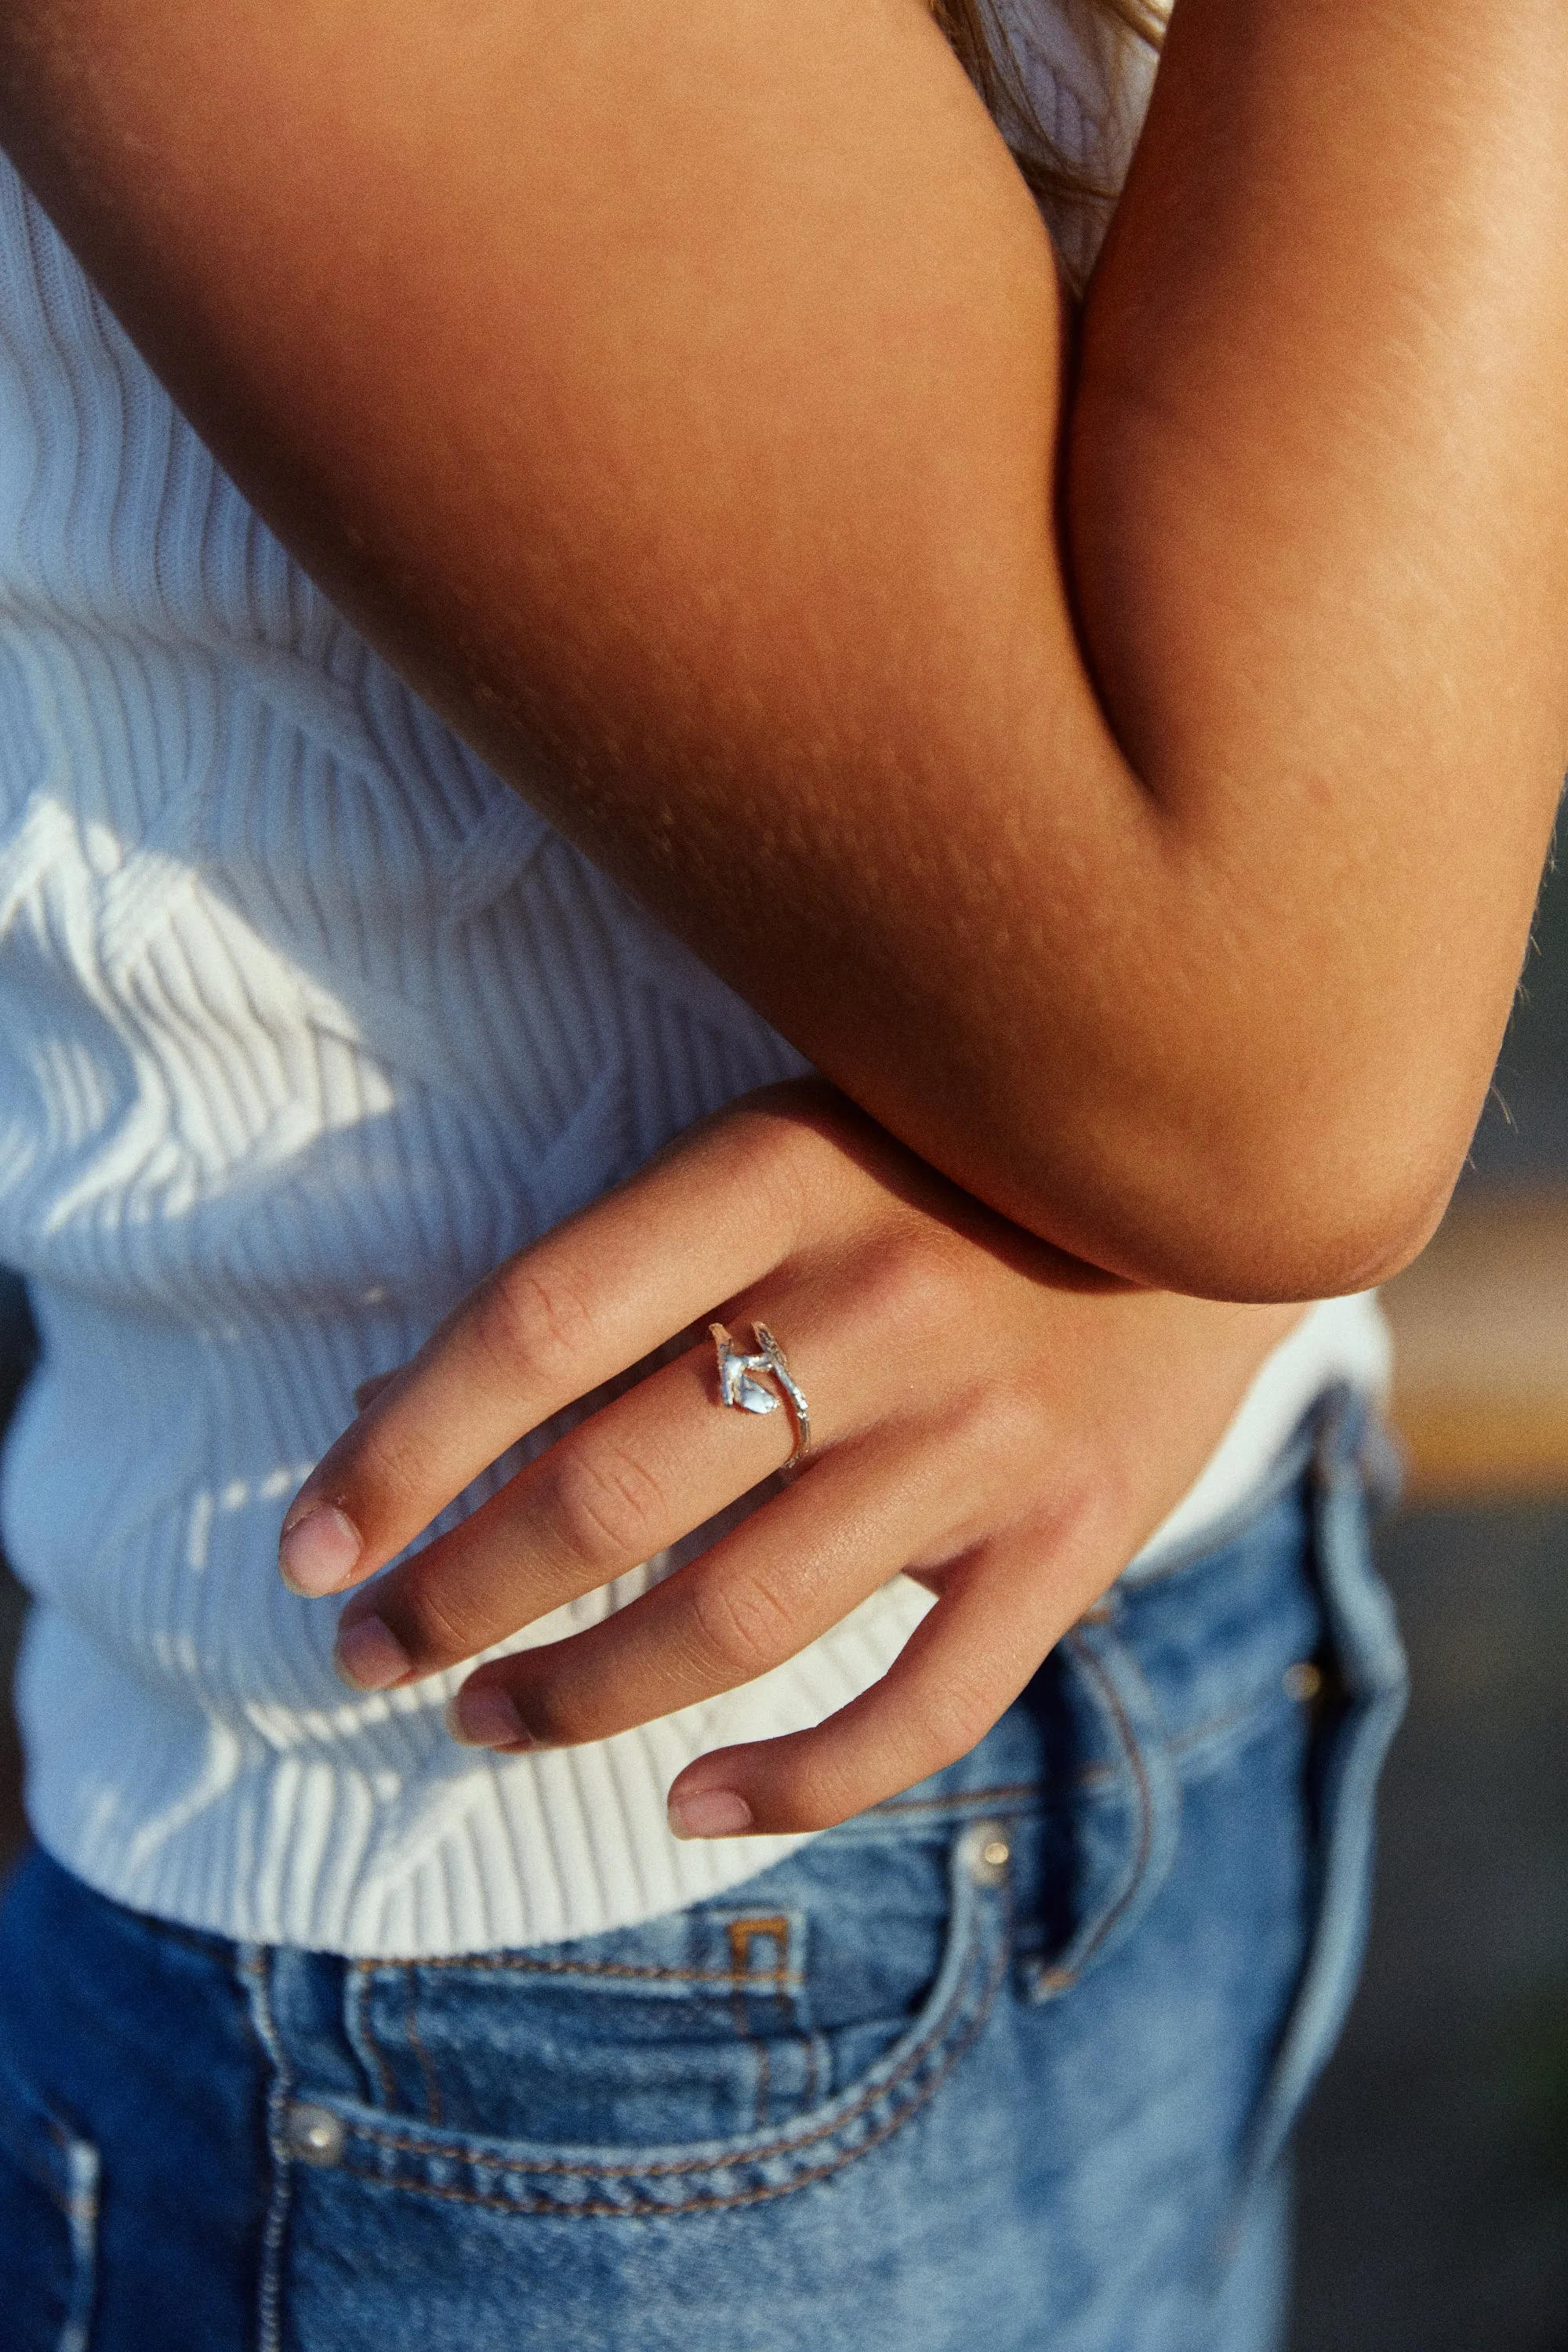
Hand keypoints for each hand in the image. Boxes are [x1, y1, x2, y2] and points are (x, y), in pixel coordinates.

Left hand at [277, 1082, 1301, 1836]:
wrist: (1234, 1153)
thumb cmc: (962, 1144)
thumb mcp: (802, 1126)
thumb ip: (652, 1254)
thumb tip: (431, 1413)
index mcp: (782, 1168)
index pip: (533, 1328)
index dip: (397, 1454)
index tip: (307, 1548)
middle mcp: (876, 1304)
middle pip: (609, 1498)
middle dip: (456, 1600)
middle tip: (368, 1656)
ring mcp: (983, 1436)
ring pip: (734, 1621)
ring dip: (578, 1698)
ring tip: (485, 1721)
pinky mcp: (1074, 1536)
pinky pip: (921, 1706)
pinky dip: (795, 1783)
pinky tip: (691, 1808)